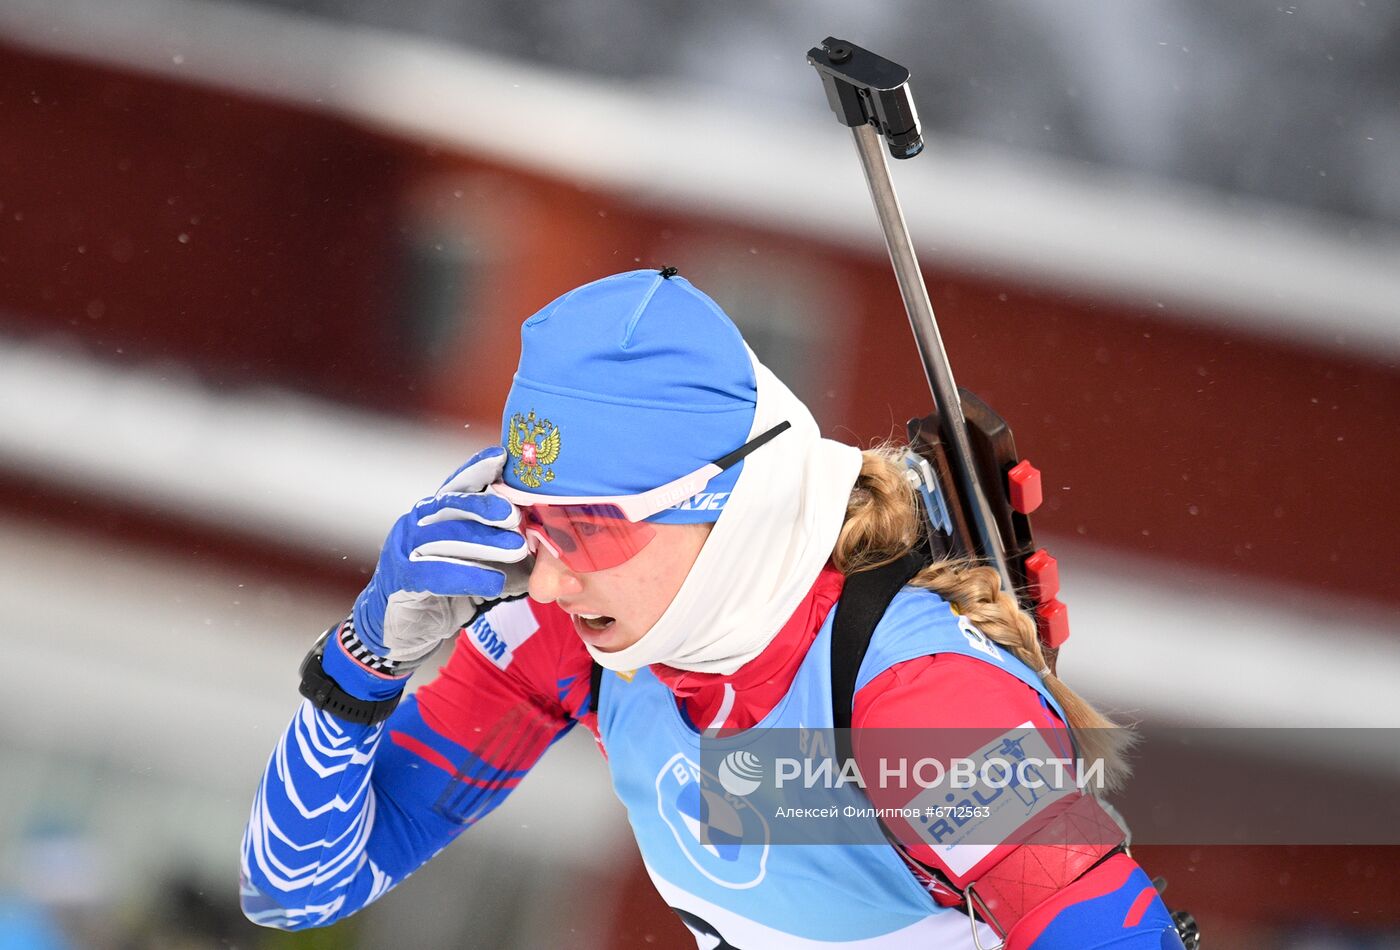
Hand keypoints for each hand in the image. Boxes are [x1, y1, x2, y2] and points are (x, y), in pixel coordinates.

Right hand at [352, 446, 529, 664]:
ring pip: (444, 538)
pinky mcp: (401, 580)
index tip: (503, 458)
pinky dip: (465, 576)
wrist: (407, 630)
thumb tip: (554, 547)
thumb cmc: (449, 591)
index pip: (459, 485)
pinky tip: (494, 584)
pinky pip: (432, 574)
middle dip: (484, 506)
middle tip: (515, 515)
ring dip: (482, 543)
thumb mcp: (484, 565)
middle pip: (451, 506)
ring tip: (517, 549)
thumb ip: (511, 551)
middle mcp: (419, 523)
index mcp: (438, 513)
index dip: (478, 469)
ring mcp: (405, 549)